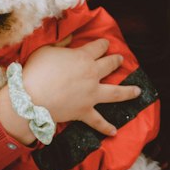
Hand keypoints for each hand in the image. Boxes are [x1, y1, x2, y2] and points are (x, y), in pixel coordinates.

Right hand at [21, 37, 141, 137]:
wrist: (32, 97)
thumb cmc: (37, 70)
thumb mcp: (46, 50)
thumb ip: (61, 43)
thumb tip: (71, 37)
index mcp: (83, 58)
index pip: (98, 47)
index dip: (103, 44)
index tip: (106, 43)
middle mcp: (92, 74)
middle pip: (109, 65)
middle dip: (116, 61)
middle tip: (120, 60)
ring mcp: (91, 94)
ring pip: (115, 93)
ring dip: (128, 92)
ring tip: (137, 91)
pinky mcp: (85, 111)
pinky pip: (98, 121)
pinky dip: (105, 127)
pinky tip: (114, 132)